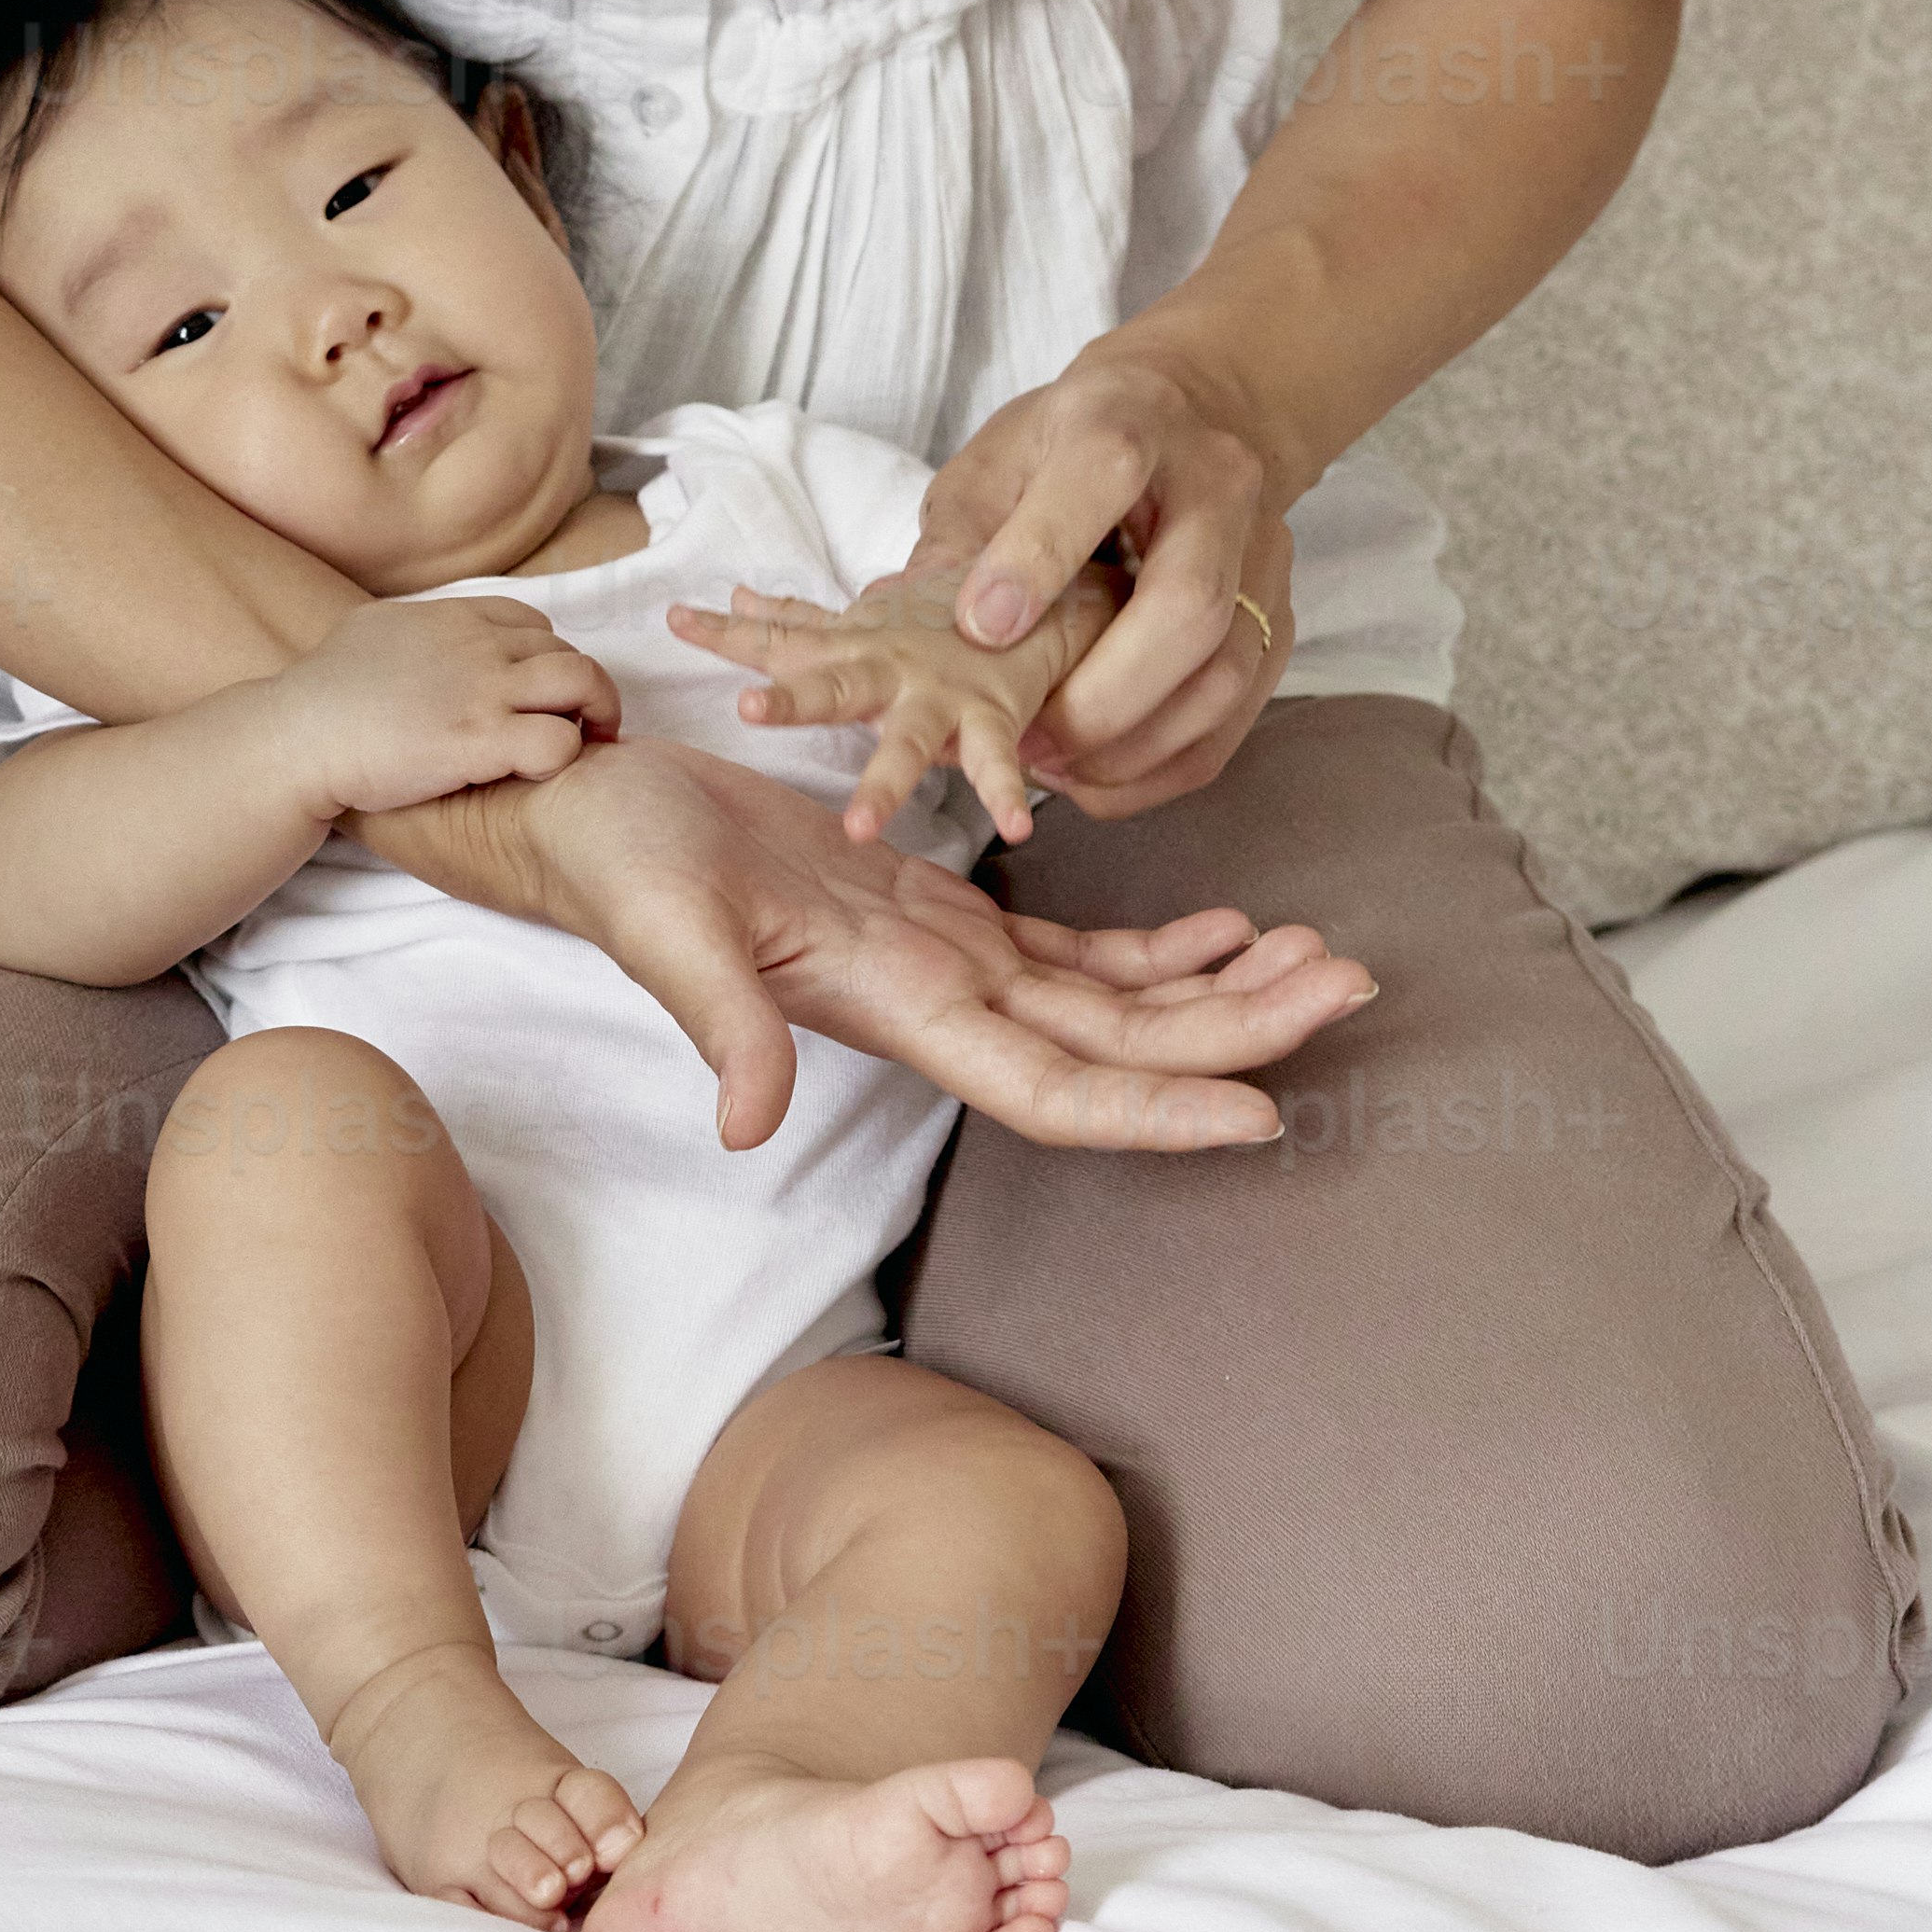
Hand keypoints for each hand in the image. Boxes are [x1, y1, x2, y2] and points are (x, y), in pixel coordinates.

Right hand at [283, 586, 622, 833]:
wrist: (299, 737)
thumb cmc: (320, 693)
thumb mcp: (368, 630)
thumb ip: (409, 629)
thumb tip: (415, 636)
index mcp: (452, 618)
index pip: (533, 624)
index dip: (545, 660)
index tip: (537, 696)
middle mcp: (478, 644)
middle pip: (568, 653)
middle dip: (583, 691)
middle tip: (578, 728)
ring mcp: (485, 689)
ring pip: (582, 684)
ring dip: (593, 717)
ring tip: (583, 750)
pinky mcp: (484, 741)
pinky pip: (560, 742)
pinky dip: (565, 757)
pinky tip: (542, 775)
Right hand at [391, 735, 1371, 1159]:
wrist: (575, 809)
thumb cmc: (611, 858)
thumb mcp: (661, 924)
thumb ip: (719, 1019)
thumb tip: (749, 1122)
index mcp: (889, 1007)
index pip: (1051, 1087)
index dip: (1157, 1106)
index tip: (1266, 1116)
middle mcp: (935, 1000)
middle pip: (1116, 1042)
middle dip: (1239, 1027)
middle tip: (1356, 984)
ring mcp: (938, 959)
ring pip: (1110, 998)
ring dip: (1220, 987)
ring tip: (1325, 957)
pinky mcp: (928, 909)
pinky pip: (1068, 948)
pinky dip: (1154, 946)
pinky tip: (1231, 926)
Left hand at [663, 558, 1118, 851]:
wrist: (1036, 595)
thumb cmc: (936, 622)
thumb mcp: (861, 621)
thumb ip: (795, 619)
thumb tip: (735, 597)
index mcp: (851, 650)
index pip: (778, 637)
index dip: (724, 631)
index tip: (674, 621)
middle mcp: (889, 669)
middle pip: (831, 683)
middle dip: (791, 698)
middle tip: (747, 708)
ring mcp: (939, 697)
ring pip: (907, 742)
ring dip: (885, 783)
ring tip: (860, 828)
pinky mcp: (991, 720)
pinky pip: (997, 764)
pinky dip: (1007, 794)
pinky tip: (1015, 829)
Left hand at [919, 329, 1298, 822]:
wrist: (1193, 415)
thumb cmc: (1072, 443)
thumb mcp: (998, 458)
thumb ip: (961, 534)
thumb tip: (901, 619)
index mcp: (1130, 421)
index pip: (1101, 476)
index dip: (1038, 558)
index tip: (979, 628)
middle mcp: (1217, 487)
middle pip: (1189, 603)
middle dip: (1099, 694)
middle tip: (1021, 740)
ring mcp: (1263, 559)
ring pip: (1224, 675)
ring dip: (1130, 745)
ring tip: (1048, 766)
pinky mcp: (1279, 620)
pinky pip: (1235, 720)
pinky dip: (1160, 766)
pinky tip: (1094, 776)